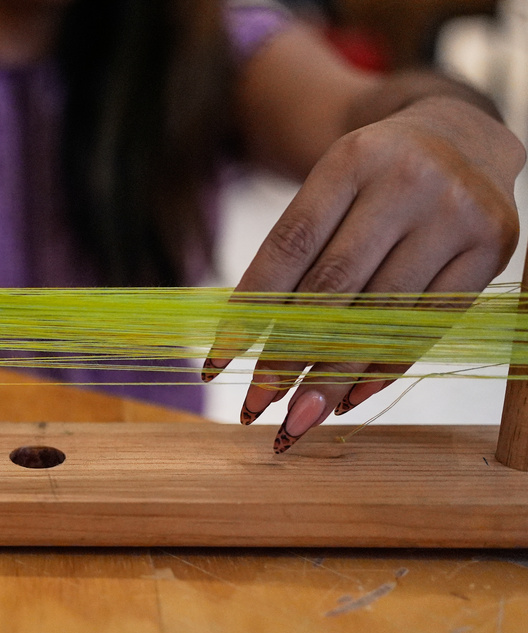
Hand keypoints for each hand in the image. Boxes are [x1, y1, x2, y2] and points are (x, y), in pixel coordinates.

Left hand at [205, 96, 524, 451]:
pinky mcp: (492, 247)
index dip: (251, 310)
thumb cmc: (372, 177)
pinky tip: (348, 399)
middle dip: (288, 355)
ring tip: (295, 418)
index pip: (289, 247)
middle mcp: (408, 181)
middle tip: (254, 405)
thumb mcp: (329, 189)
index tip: (219, 362)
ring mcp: (457, 213)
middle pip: (334, 287)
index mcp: (351, 159)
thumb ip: (295, 255)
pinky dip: (386, 367)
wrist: (459, 136)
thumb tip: (250, 343)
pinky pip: (431, 323)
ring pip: (383, 314)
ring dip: (332, 377)